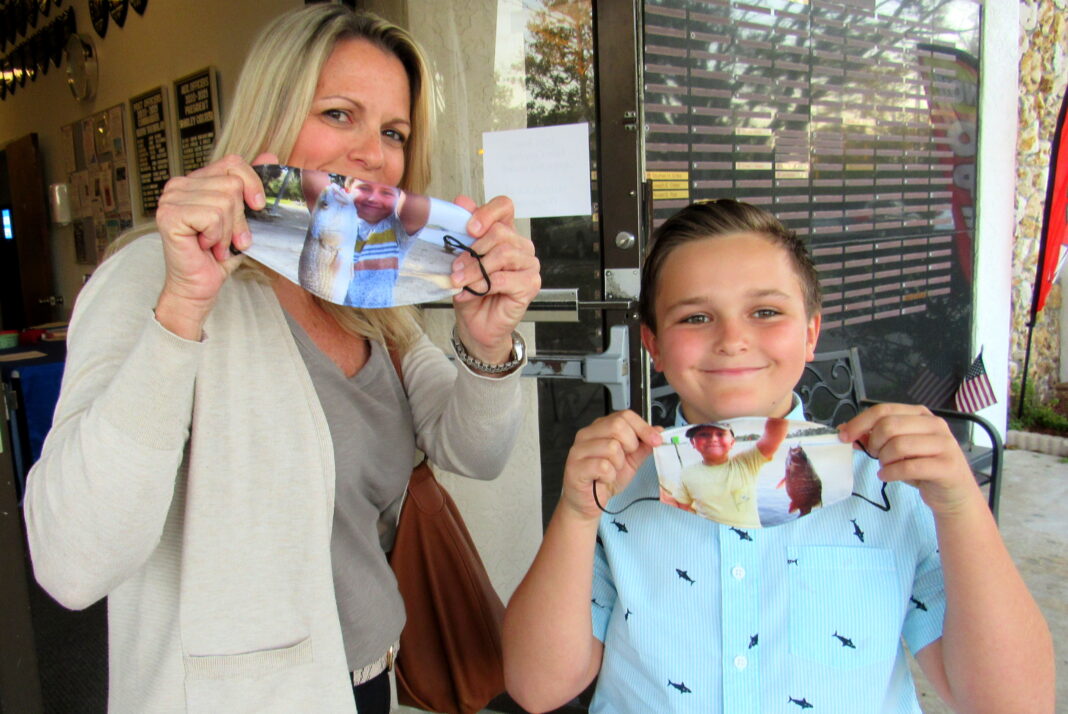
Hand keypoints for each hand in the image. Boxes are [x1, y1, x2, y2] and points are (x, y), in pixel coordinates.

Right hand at [153, 153, 272, 338]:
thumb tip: (269, 156)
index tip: (257, 206)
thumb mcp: (242, 217)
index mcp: (196, 180)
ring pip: (224, 201)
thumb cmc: (218, 255)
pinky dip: (216, 236)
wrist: (199, 286)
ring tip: (215, 244)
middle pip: (232, 184)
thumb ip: (250, 186)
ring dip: (227, 231)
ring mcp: (171, 198)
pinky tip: (205, 246)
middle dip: (239, 218)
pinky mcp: (169, 214)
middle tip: (229, 239)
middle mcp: (179, 184)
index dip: (251, 183)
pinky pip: (212, 216)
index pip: (233, 162)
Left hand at [450, 195, 539, 363]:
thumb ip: (463, 232)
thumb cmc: (471, 290)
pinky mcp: (530, 285)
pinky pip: (504, 279)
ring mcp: (528, 265)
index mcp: (505, 233)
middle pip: (500, 232)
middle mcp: (520, 246)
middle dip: (472, 251)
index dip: (487, 212)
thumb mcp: (460, 260)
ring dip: (475, 269)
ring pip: (503, 254)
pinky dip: (481, 286)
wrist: (476, 324)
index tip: (469, 228)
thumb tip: (461, 201)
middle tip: (455, 268)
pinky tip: (467, 294)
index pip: (504, 207)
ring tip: (459, 281)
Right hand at [561, 411, 662, 521]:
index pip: (624, 415)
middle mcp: (587, 434)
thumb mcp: (631, 461)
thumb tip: (659, 431)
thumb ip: (643, 445)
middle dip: (631, 444)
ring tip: (611, 471)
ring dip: (619, 464)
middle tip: (626, 459)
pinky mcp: (575, 467)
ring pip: (611, 447)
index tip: (656, 440)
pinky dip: (609, 476)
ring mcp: (578, 450)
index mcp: (600, 428)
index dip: (643, 427)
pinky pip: (603, 466)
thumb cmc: (606, 479)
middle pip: (617, 425)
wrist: (589, 502)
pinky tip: (603, 479)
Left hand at [838, 402, 980, 515]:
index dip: (860, 422)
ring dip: (884, 460)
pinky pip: (909, 466)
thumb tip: (845, 430)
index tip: (844, 436)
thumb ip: (875, 437)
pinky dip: (891, 473)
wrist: (954, 495)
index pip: (884, 410)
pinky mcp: (947, 466)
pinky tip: (887, 476)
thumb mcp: (898, 450)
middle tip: (875, 456)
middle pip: (889, 426)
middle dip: (874, 443)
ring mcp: (944, 444)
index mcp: (920, 415)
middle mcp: (935, 425)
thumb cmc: (923, 469)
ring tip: (886, 467)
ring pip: (898, 445)